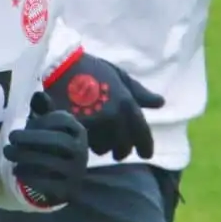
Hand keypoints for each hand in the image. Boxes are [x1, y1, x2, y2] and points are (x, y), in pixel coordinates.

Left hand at [5, 92, 88, 206]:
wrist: (65, 179)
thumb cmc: (53, 145)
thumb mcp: (50, 126)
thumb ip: (43, 110)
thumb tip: (37, 94)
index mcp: (78, 131)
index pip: (63, 120)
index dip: (42, 120)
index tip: (26, 122)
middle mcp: (81, 150)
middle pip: (59, 141)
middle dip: (32, 138)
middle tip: (11, 137)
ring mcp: (76, 171)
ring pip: (51, 163)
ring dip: (26, 157)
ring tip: (8, 153)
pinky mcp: (67, 190)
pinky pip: (49, 184)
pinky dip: (30, 177)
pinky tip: (16, 171)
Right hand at [44, 51, 163, 160]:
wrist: (60, 66)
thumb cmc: (92, 69)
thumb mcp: (120, 76)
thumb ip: (140, 93)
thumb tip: (160, 103)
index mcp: (127, 103)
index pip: (141, 134)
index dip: (145, 146)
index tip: (146, 155)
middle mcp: (113, 117)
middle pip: (123, 147)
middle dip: (121, 149)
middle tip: (117, 148)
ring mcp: (94, 125)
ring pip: (103, 149)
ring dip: (102, 145)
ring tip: (98, 135)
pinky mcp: (76, 130)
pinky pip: (86, 145)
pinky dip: (87, 142)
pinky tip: (85, 134)